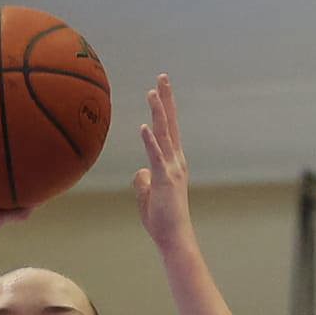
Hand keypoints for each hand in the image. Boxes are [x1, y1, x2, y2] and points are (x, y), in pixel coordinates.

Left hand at [128, 74, 193, 254]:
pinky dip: (149, 140)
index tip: (160, 88)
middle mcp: (176, 160)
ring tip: (152, 92)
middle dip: (166, 100)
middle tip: (162, 77)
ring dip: (158, 112)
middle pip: (170, 124)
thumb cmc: (162, 219)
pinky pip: (156, 156)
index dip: (164, 108)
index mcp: (172, 162)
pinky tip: (143, 126)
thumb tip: (139, 172)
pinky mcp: (165, 179)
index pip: (168, 130)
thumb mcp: (148, 196)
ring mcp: (172, 168)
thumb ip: (144, 181)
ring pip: (164, 134)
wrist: (174, 237)